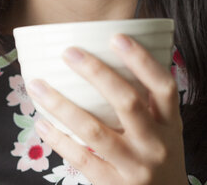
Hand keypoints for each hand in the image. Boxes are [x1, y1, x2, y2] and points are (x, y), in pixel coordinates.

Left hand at [27, 34, 187, 184]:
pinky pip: (81, 158)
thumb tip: (103, 63)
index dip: (141, 60)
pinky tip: (41, 123)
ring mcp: (135, 166)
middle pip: (127, 102)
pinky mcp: (112, 183)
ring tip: (37, 85)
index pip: (162, 86)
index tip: (116, 36)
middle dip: (96, 73)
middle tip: (69, 52)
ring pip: (94, 131)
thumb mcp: (163, 131)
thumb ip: (144, 104)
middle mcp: (155, 143)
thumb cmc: (156, 157)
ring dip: (61, 105)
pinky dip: (58, 139)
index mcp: (169, 124)